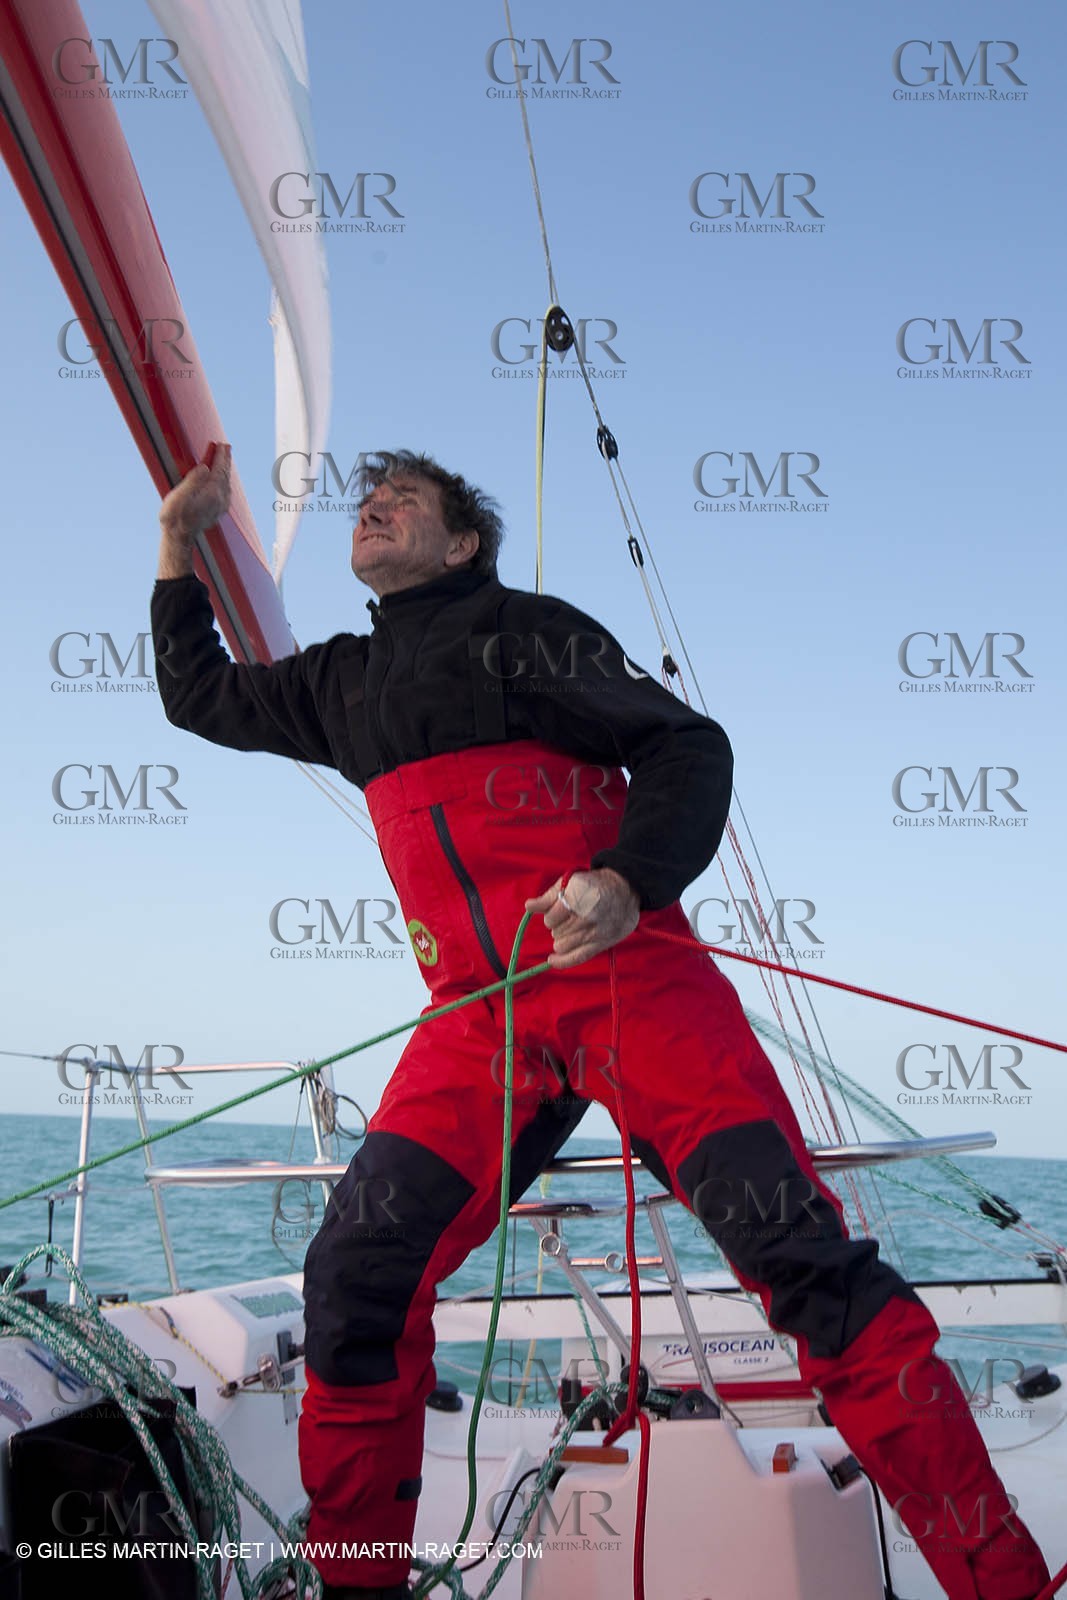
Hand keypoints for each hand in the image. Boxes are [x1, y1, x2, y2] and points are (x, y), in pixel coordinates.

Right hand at [157, 443, 230, 576]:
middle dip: (225, 460)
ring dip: (225, 469)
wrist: (179, 537)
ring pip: (226, 483)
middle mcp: (220, 499)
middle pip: (225, 475)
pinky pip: (225, 491)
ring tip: (225, 459)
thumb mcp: (178, 496)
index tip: (222, 444)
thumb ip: (192, 480)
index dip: (220, 456)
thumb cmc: (174, 517)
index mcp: (212, 493)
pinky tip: (222, 479)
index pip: (218, 469)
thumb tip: (205, 467)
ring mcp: (220, 506)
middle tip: (226, 447)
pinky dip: (224, 480)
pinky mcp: (217, 511)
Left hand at [525, 868, 639, 969]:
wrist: (626, 890)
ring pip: (564, 945)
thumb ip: (548, 897)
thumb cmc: (593, 885)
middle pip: (557, 932)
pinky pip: (578, 957)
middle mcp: (588, 916)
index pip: (551, 918)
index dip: (551, 916)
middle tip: (568, 918)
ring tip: (570, 929)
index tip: (557, 911)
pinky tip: (552, 960)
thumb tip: (528, 906)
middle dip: (558, 926)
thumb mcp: (570, 883)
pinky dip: (562, 961)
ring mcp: (596, 932)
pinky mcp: (602, 943)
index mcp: (578, 898)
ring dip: (562, 939)